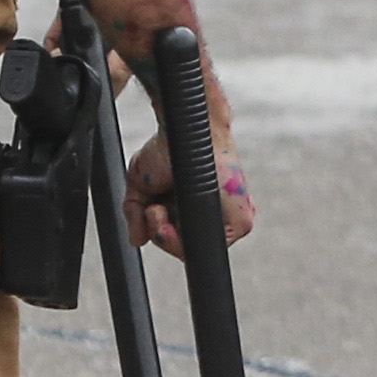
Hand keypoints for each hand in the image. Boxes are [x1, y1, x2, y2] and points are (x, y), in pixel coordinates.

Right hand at [121, 54, 253, 254]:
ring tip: (159, 207)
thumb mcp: (140, 185)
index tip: (150, 215)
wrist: (186, 127)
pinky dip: (183, 239)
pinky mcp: (241, 222)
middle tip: (152, 210)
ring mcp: (229, 221)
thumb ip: (135, 214)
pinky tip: (173, 213)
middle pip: (183, 248)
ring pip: (192, 249)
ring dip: (167, 236)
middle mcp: (214, 216)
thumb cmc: (166, 149)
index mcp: (196, 210)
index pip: (178, 241)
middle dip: (160, 235)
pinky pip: (207, 246)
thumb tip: (137, 240)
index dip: (160, 235)